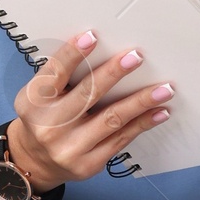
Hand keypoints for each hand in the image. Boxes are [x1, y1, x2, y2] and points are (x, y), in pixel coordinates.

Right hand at [0, 31, 172, 199]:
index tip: (92, 36)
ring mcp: (71, 147)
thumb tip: (101, 53)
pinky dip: (142, 124)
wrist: (35, 162)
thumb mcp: (39, 96)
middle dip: (114, 73)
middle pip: (88, 94)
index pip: (55, 73)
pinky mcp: (89, 163)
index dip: (73, 54)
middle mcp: (50, 126)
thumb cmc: (42, 119)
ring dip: (141, 101)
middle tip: (136, 57)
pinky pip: (121, 139)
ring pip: (112, 119)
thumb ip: (61, 78)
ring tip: (164, 89)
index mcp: (34, 102)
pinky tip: (159, 112)